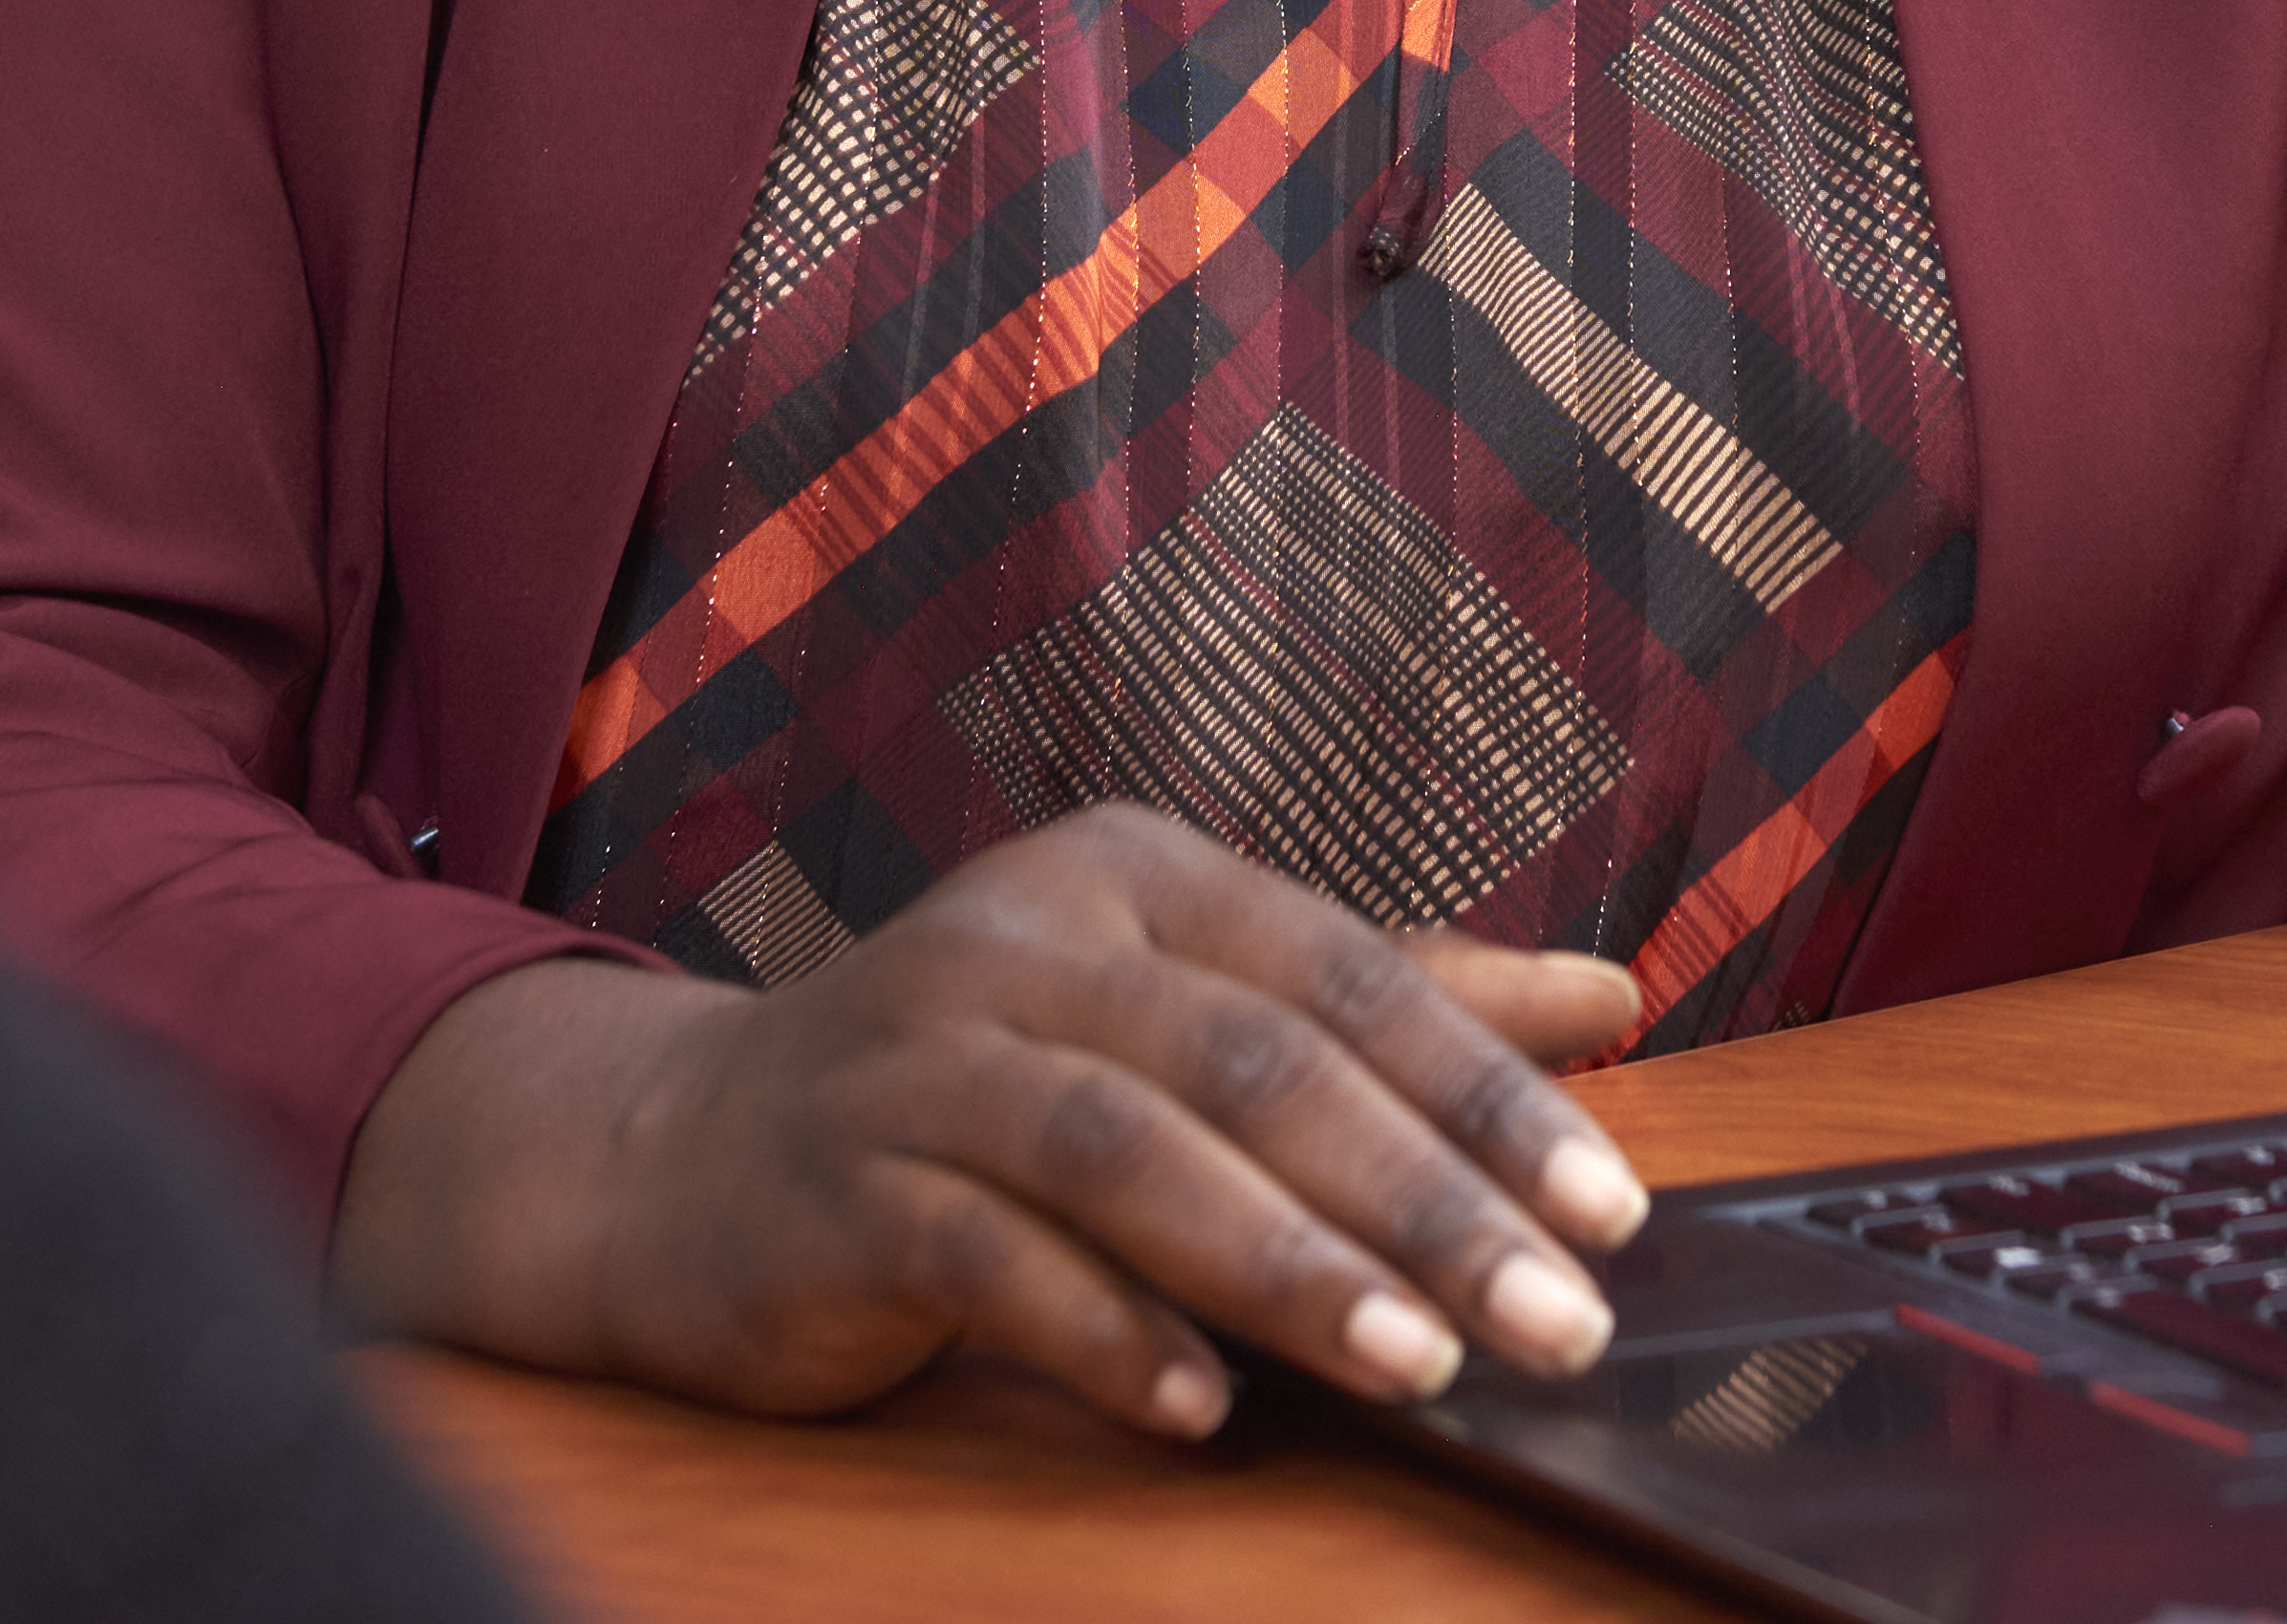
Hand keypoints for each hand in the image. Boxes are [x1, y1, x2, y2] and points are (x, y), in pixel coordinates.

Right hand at [329, 804, 1652, 1437]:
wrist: (676, 1154)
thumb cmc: (973, 1084)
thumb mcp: (1174, 1008)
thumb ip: (1384, 1002)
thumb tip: (1610, 997)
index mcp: (1130, 879)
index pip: (1346, 972)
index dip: (1487, 1087)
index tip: (1609, 1206)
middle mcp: (1026, 943)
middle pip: (1258, 1063)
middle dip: (1426, 1198)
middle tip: (1559, 1317)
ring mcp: (920, 1059)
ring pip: (1131, 1151)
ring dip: (1288, 1265)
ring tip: (1420, 1363)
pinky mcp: (838, 1187)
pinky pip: (989, 1258)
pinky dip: (1106, 1332)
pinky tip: (1204, 1408)